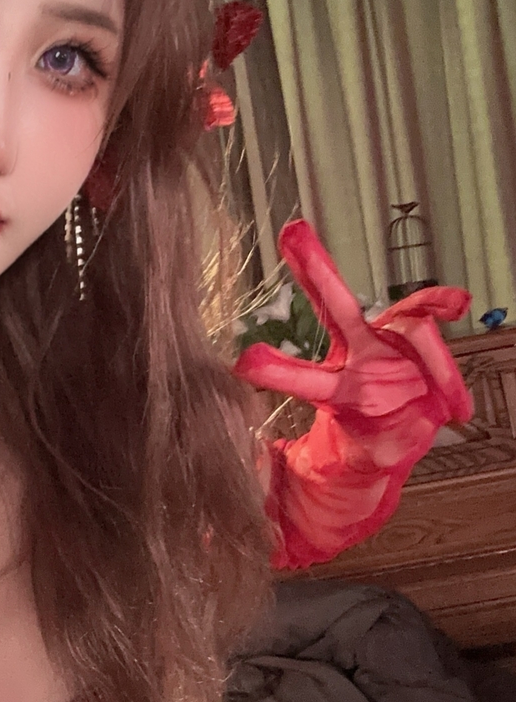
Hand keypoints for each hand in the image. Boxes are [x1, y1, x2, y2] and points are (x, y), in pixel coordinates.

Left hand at [233, 221, 472, 451]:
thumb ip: (286, 464)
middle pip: (338, 308)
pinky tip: (458, 406)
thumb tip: (252, 467)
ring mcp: (398, 352)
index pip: (301, 375)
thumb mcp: (321, 459)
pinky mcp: (432, 362)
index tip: (243, 364)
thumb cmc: (362, 438)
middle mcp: (363, 355)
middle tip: (293, 234)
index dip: (275, 371)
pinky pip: (443, 355)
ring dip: (430, 353)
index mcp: (333, 385)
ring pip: (409, 328)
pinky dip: (451, 376)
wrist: (404, 439)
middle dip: (317, 270)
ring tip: (445, 391)